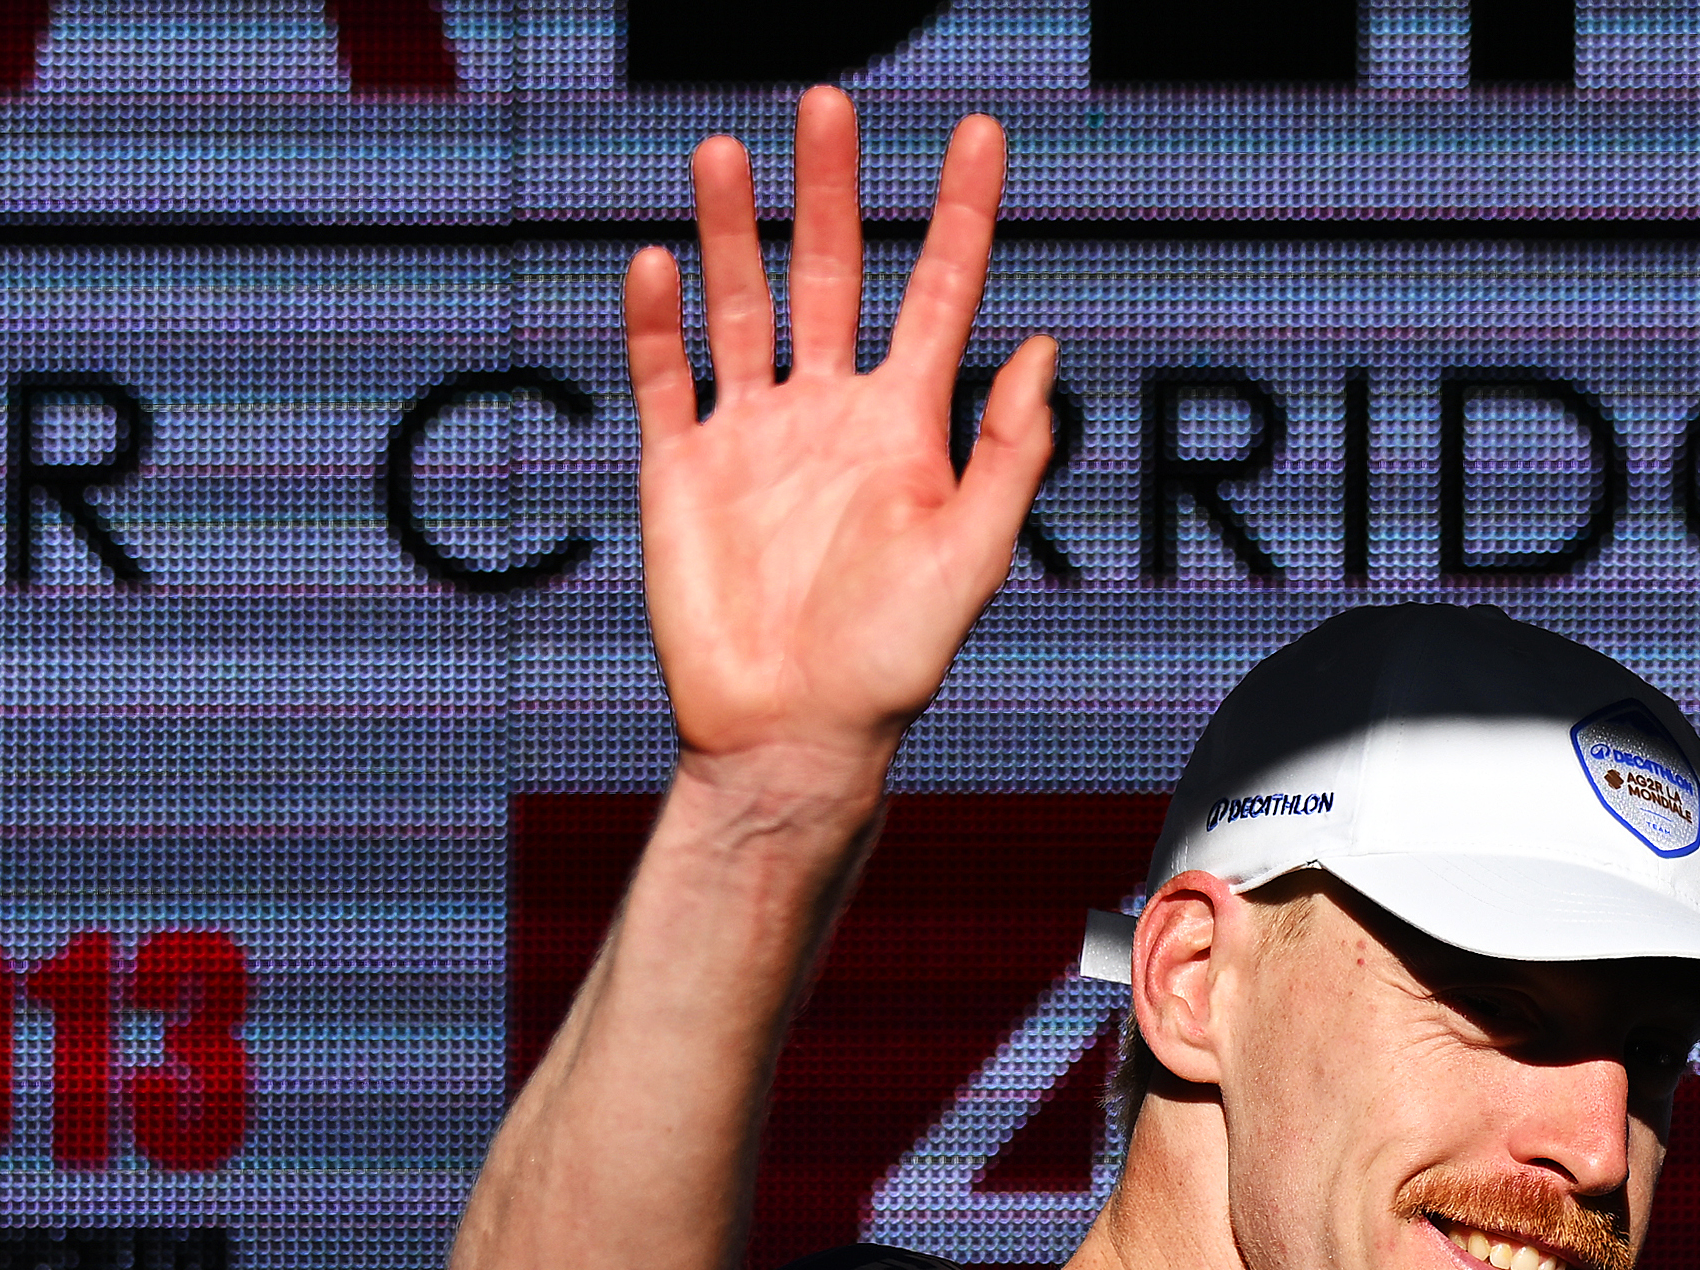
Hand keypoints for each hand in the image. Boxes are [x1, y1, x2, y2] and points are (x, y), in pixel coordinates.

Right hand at [623, 88, 1056, 787]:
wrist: (792, 736)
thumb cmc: (893, 663)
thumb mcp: (971, 556)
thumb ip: (1006, 453)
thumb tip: (1044, 351)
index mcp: (907, 428)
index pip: (941, 294)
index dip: (962, 214)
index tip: (982, 134)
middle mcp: (829, 414)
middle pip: (830, 271)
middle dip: (829, 190)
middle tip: (828, 104)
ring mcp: (751, 434)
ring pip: (741, 303)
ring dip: (730, 228)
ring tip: (724, 151)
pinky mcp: (681, 468)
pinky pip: (667, 376)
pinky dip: (657, 320)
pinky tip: (656, 260)